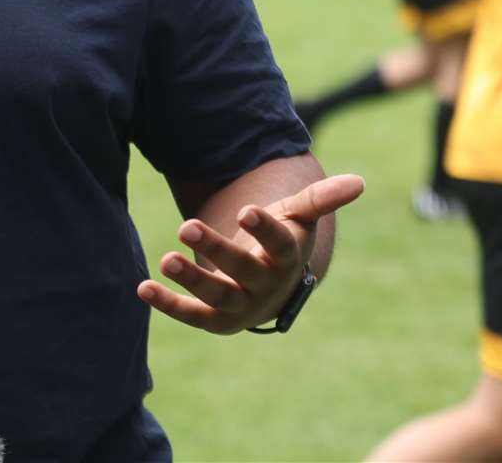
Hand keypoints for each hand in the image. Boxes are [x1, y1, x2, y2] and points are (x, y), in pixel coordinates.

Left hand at [136, 173, 364, 334]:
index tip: (246, 211)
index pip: (279, 245)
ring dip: (190, 278)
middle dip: (216, 249)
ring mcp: (241, 305)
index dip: (265, 229)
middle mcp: (265, 285)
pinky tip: (142, 287)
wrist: (272, 285)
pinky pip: (192, 315)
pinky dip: (168, 304)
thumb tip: (358, 182)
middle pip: (242, 270)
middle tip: (186, 225)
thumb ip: (319, 199)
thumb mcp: (297, 216)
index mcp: (287, 258)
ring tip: (165, 258)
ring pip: (216, 296)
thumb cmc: (282, 241)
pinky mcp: (216, 319)